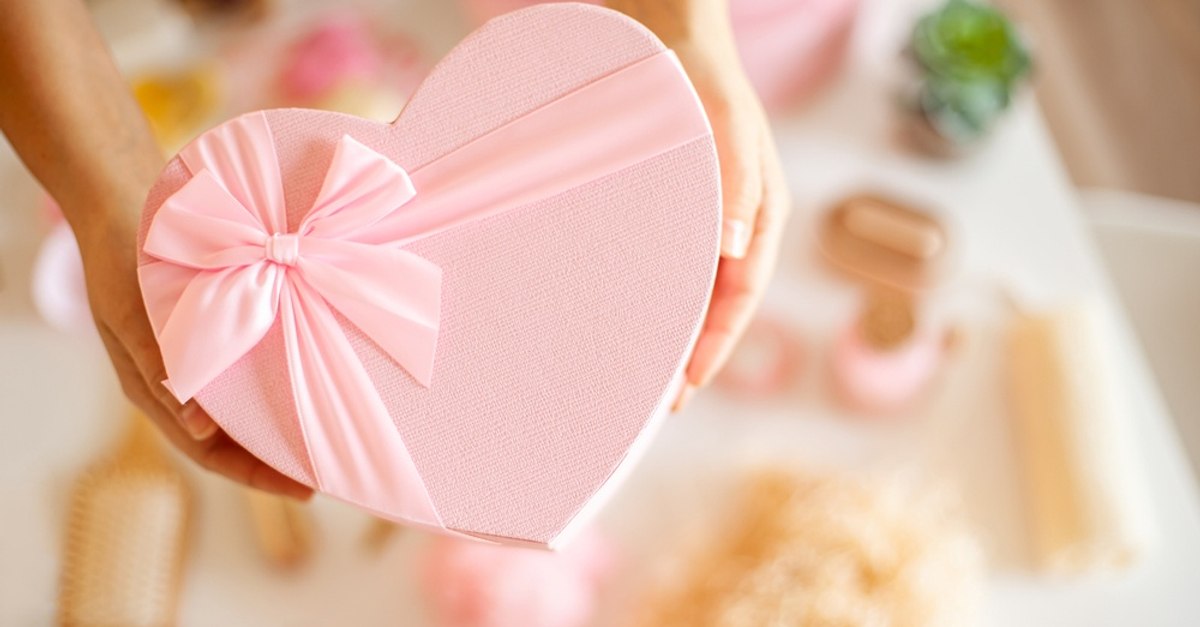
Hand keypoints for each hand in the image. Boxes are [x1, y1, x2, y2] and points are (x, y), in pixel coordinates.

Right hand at [75, 210, 311, 499]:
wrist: (121, 202)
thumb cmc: (122, 258)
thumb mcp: (131, 314)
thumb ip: (161, 367)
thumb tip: (199, 428)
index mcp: (154, 389)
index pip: (209, 452)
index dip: (256, 476)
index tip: (305, 490)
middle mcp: (180, 381)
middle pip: (233, 438)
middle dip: (279, 456)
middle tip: (335, 467)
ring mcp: (199, 356)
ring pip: (245, 404)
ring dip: (282, 418)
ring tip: (332, 428)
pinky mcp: (220, 326)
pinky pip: (251, 365)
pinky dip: (279, 376)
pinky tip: (316, 371)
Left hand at [608, 0, 792, 409]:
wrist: (664, 26)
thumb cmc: (698, 71)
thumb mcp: (724, 119)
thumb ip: (735, 180)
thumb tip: (733, 252)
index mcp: (761, 210)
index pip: (742, 294)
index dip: (715, 344)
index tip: (685, 386)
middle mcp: (735, 221)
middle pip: (716, 302)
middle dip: (690, 353)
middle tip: (654, 400)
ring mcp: (704, 215)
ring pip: (690, 289)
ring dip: (668, 330)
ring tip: (636, 373)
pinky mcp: (671, 206)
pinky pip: (664, 263)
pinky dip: (648, 296)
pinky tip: (621, 316)